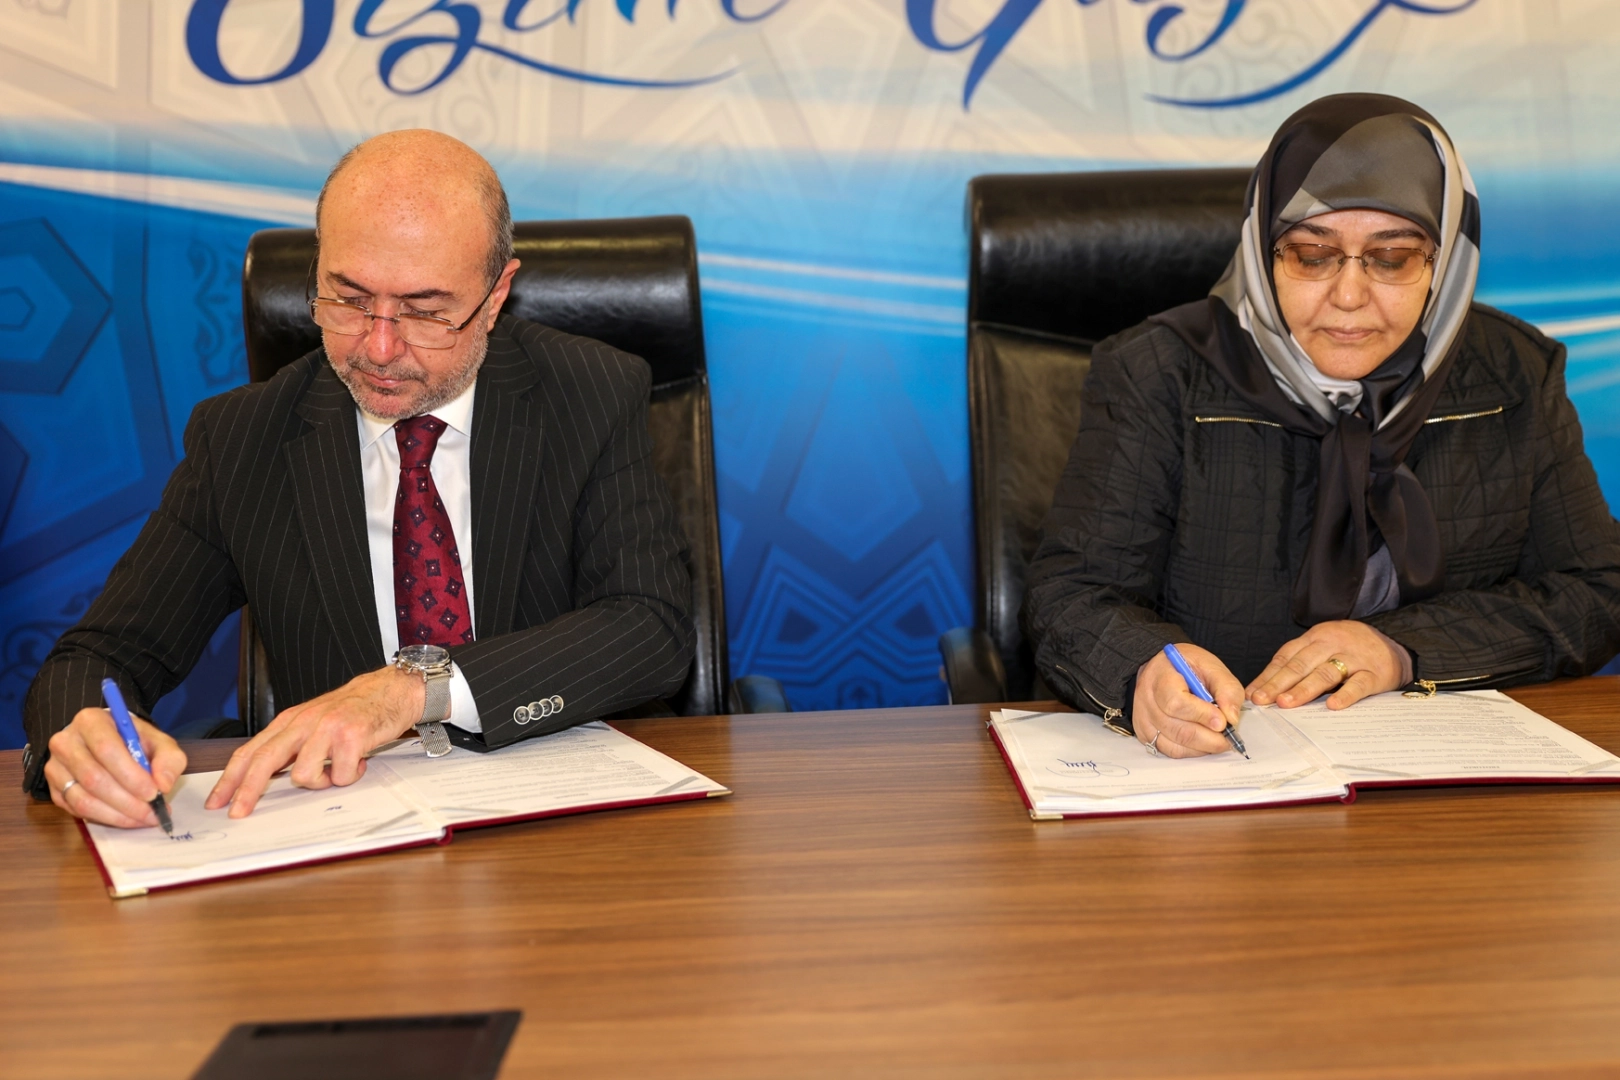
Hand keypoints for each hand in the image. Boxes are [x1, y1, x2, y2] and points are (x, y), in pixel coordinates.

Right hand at [44, 707, 185, 828]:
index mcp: (91, 721)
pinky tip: (125, 818)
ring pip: (82, 799)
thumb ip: (168, 759)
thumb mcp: (158, 742)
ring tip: (142, 818)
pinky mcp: (54, 789)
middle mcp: (65, 742)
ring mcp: (55, 767)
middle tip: (152, 813)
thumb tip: (163, 786)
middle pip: (94, 778)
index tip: (154, 793)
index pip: (107, 750)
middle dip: (127, 801)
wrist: (107, 744)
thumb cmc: (133, 741)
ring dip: (116, 815)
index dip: (131, 776)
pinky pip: (76, 810)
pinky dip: (104, 818)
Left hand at [206, 665, 425, 817]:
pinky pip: (340, 775)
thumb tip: (265, 777)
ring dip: (322, 781)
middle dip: (248, 791)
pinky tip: (359, 760)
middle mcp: (304, 722)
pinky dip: (350, 775)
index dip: (230, 779)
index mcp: (290, 721)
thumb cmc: (354, 710)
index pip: (251, 751)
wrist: (391, 689)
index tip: (217, 801)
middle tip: (238, 813)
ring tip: (338, 769)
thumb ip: (292, 745)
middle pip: (264, 761)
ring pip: (303, 775)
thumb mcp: (314, 722)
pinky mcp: (351, 736)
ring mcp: (326, 728)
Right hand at [1132, 644, 1244, 758]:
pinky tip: (1202, 742)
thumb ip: (1226, 689)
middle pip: (1176, 729)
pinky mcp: (1146, 733)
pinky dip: (1191, 751)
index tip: (1223, 722)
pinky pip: (1170, 751)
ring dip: (1202, 747)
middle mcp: (1146, 700)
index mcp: (1160, 676)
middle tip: (1228, 738)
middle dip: (1208, 738)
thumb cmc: (1186, 667)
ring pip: (1174, 745)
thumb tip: (1232, 718)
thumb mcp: (1210, 666)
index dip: (1201, 715)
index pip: (1176, 702)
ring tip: (1218, 739)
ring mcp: (1144, 719)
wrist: (1163, 669)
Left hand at [1247, 620, 1412, 709]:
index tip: (1252, 694)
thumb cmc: (1351, 650)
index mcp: (1316, 638)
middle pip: (1301, 664)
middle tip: (1262, 700)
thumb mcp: (1323, 648)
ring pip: (1325, 673)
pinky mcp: (1375, 673)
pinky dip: (1346, 695)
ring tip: (1286, 703)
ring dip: (1304, 689)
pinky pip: (1359, 684)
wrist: (1396, 644)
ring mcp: (1354, 658)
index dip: (1268, 676)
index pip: (1286, 657)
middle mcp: (1332, 644)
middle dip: (1278, 683)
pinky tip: (1332, 706)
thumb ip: (1298, 664)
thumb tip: (1264, 689)